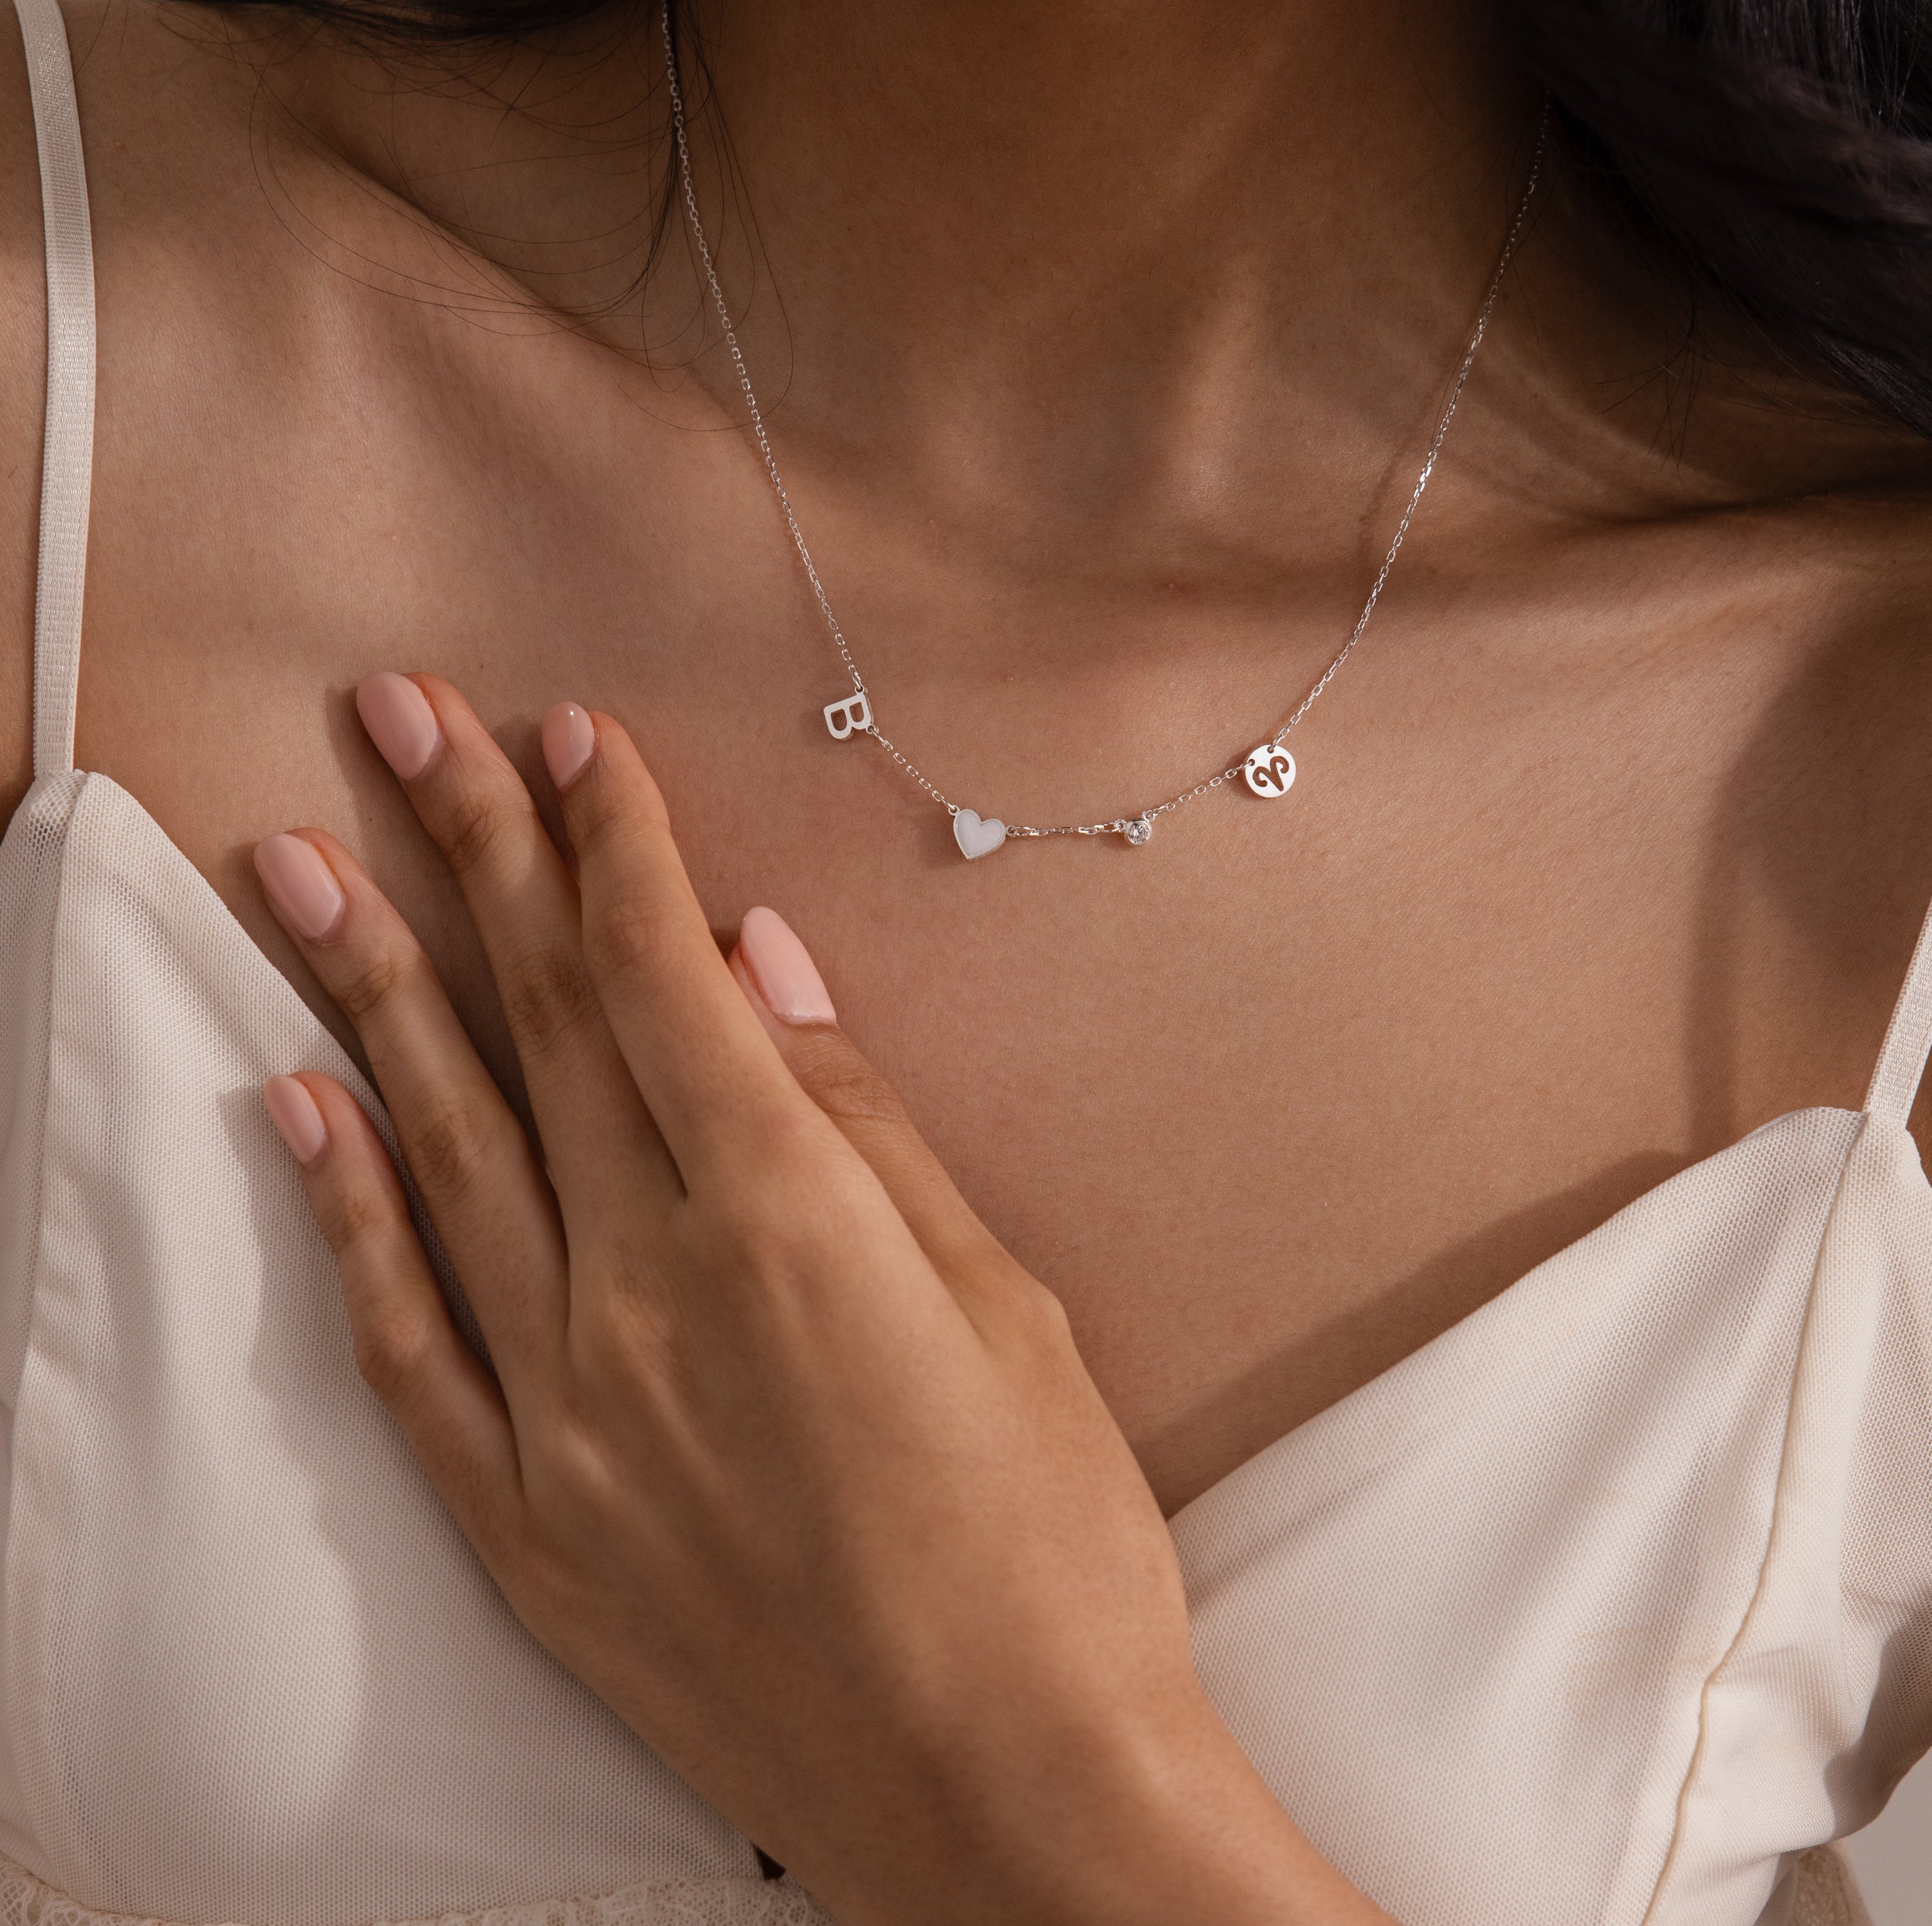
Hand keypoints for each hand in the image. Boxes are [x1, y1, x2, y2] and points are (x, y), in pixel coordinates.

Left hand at [253, 674, 1382, 1925]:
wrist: (1003, 1802)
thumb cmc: (1051, 1543)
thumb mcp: (999, 1305)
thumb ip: (863, 1125)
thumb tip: (765, 968)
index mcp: (785, 1224)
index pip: (660, 978)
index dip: (611, 838)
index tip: (570, 731)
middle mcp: (646, 1297)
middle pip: (538, 1026)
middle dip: (469, 850)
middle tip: (398, 715)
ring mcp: (566, 1413)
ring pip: (443, 1151)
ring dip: (369, 989)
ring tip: (295, 857)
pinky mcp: (527, 1524)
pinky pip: (407, 1343)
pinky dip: (348, 1214)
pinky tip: (294, 1105)